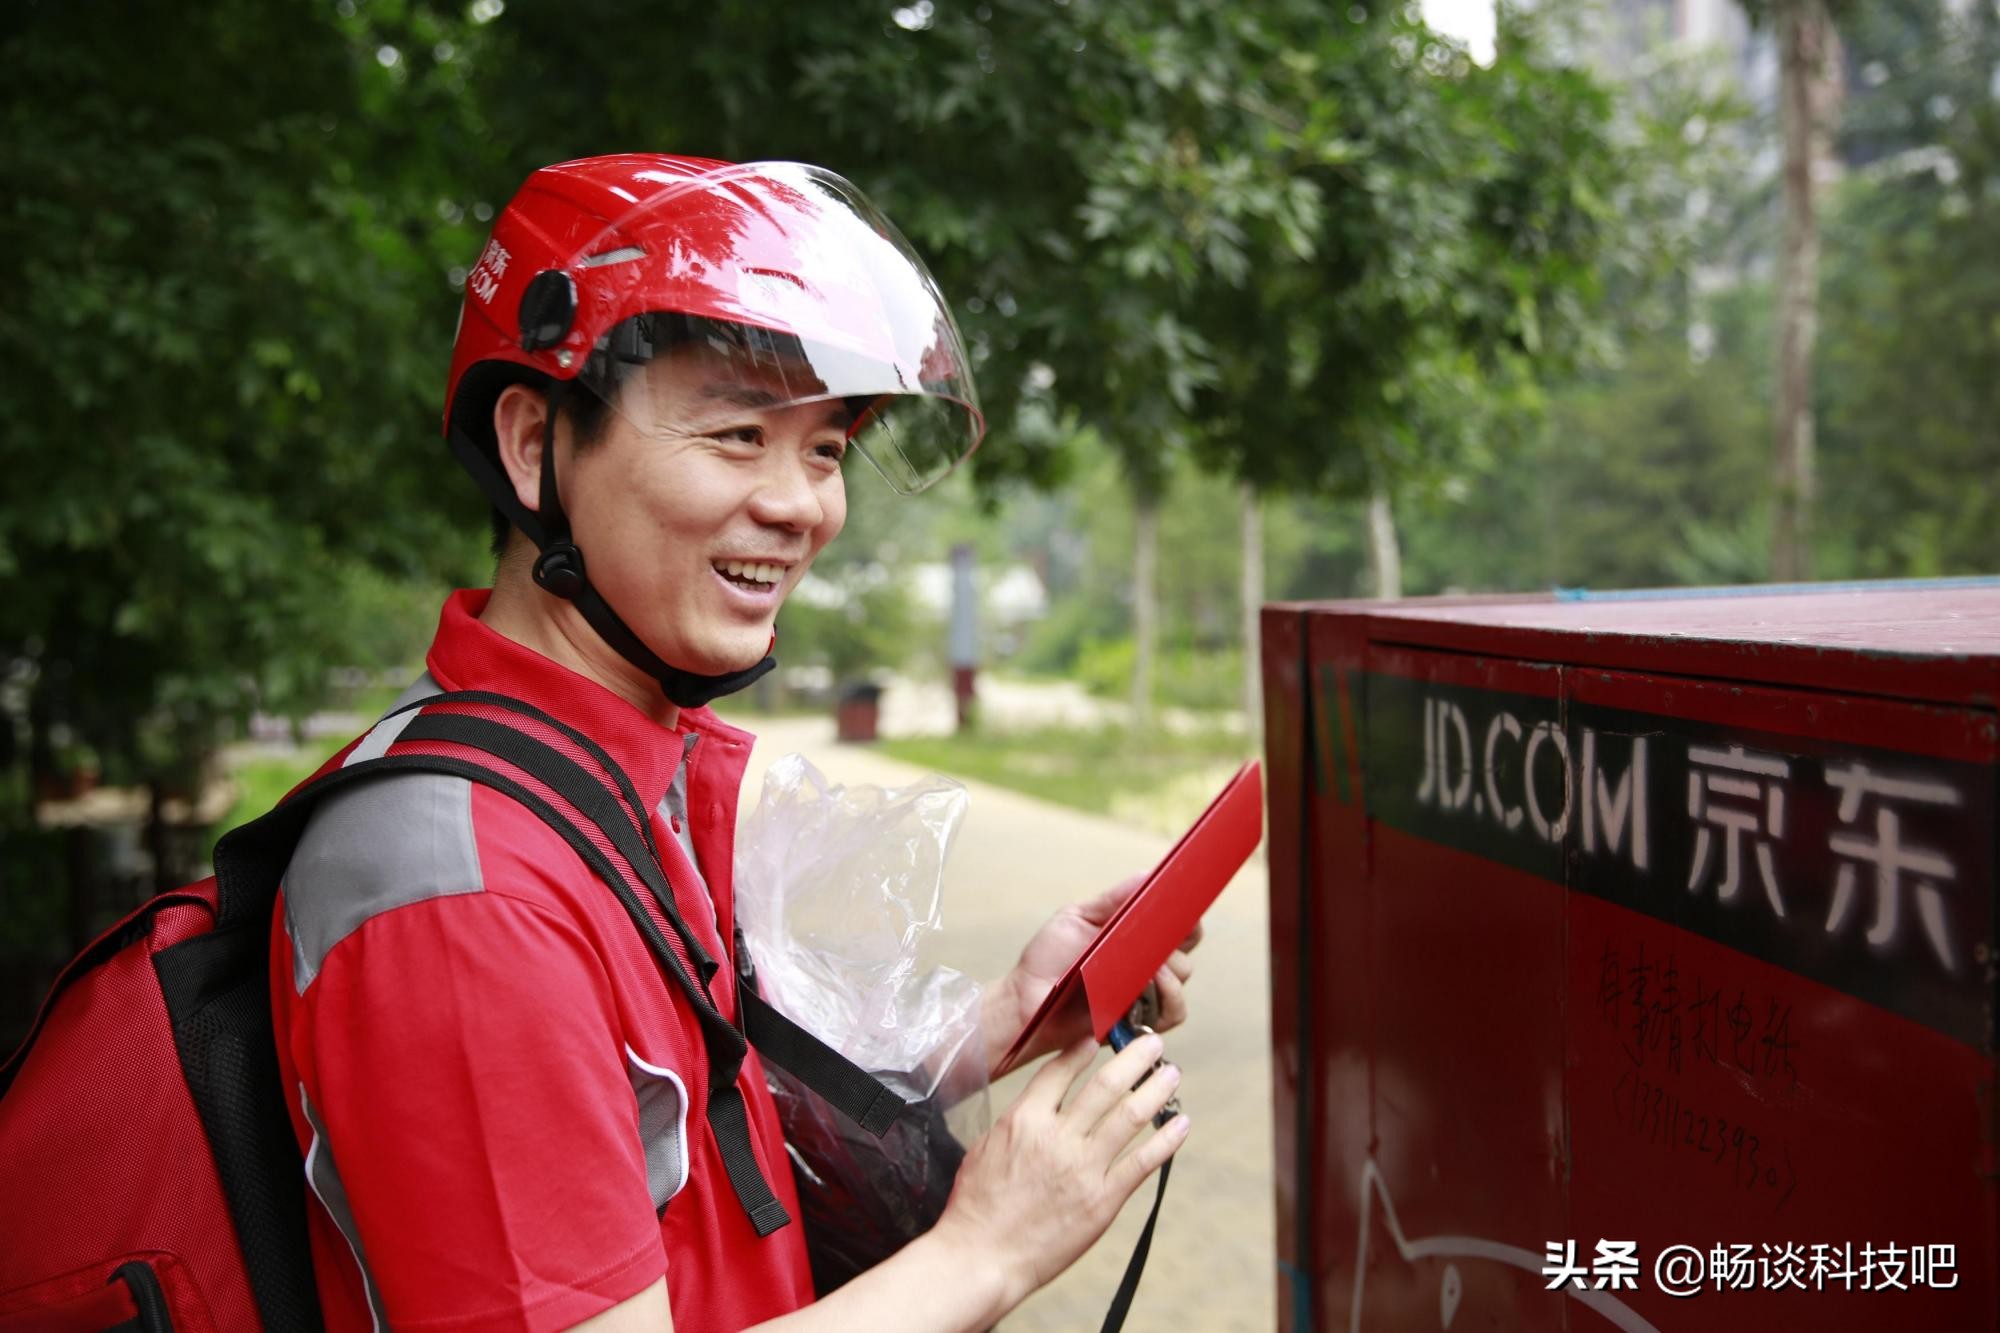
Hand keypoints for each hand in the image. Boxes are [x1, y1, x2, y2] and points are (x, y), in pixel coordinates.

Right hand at [931, 1035, 1190, 1312]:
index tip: (1100, 1036)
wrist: (982, 1257)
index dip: (1084, 1048)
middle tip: (1153, 1042)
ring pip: (1130, 1117)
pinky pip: (1143, 1163)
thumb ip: (1019, 1119)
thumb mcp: (986, 1147)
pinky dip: (1166, 1140)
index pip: (1061, 1070)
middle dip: (1134, 1058)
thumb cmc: (976, 1206)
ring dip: (1156, 1090)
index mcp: (1024, 1120)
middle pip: (1106, 1085)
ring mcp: (1084, 1169)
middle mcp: (1058, 1138)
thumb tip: (1040, 1102)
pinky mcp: (1103, 1201)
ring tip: (1171, 1074)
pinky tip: (1180, 1124)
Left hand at [985, 876, 1202, 1075]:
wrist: (1026, 999)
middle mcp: (1147, 966)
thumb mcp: (1077, 918)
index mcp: (1136, 940)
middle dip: (1178, 937)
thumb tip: (1151, 874)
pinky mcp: (1141, 1023)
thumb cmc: (1049, 958)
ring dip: (1171, 965)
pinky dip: (1170, 996)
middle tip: (1161, 931)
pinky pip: (1174, 1012)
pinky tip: (1149, 984)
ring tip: (1150, 962)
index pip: (1177, 926)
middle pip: (1185, 947)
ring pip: (1182, 976)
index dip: (1186, 915)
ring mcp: (1146, 995)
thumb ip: (1114, 900)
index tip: (1182, 905)